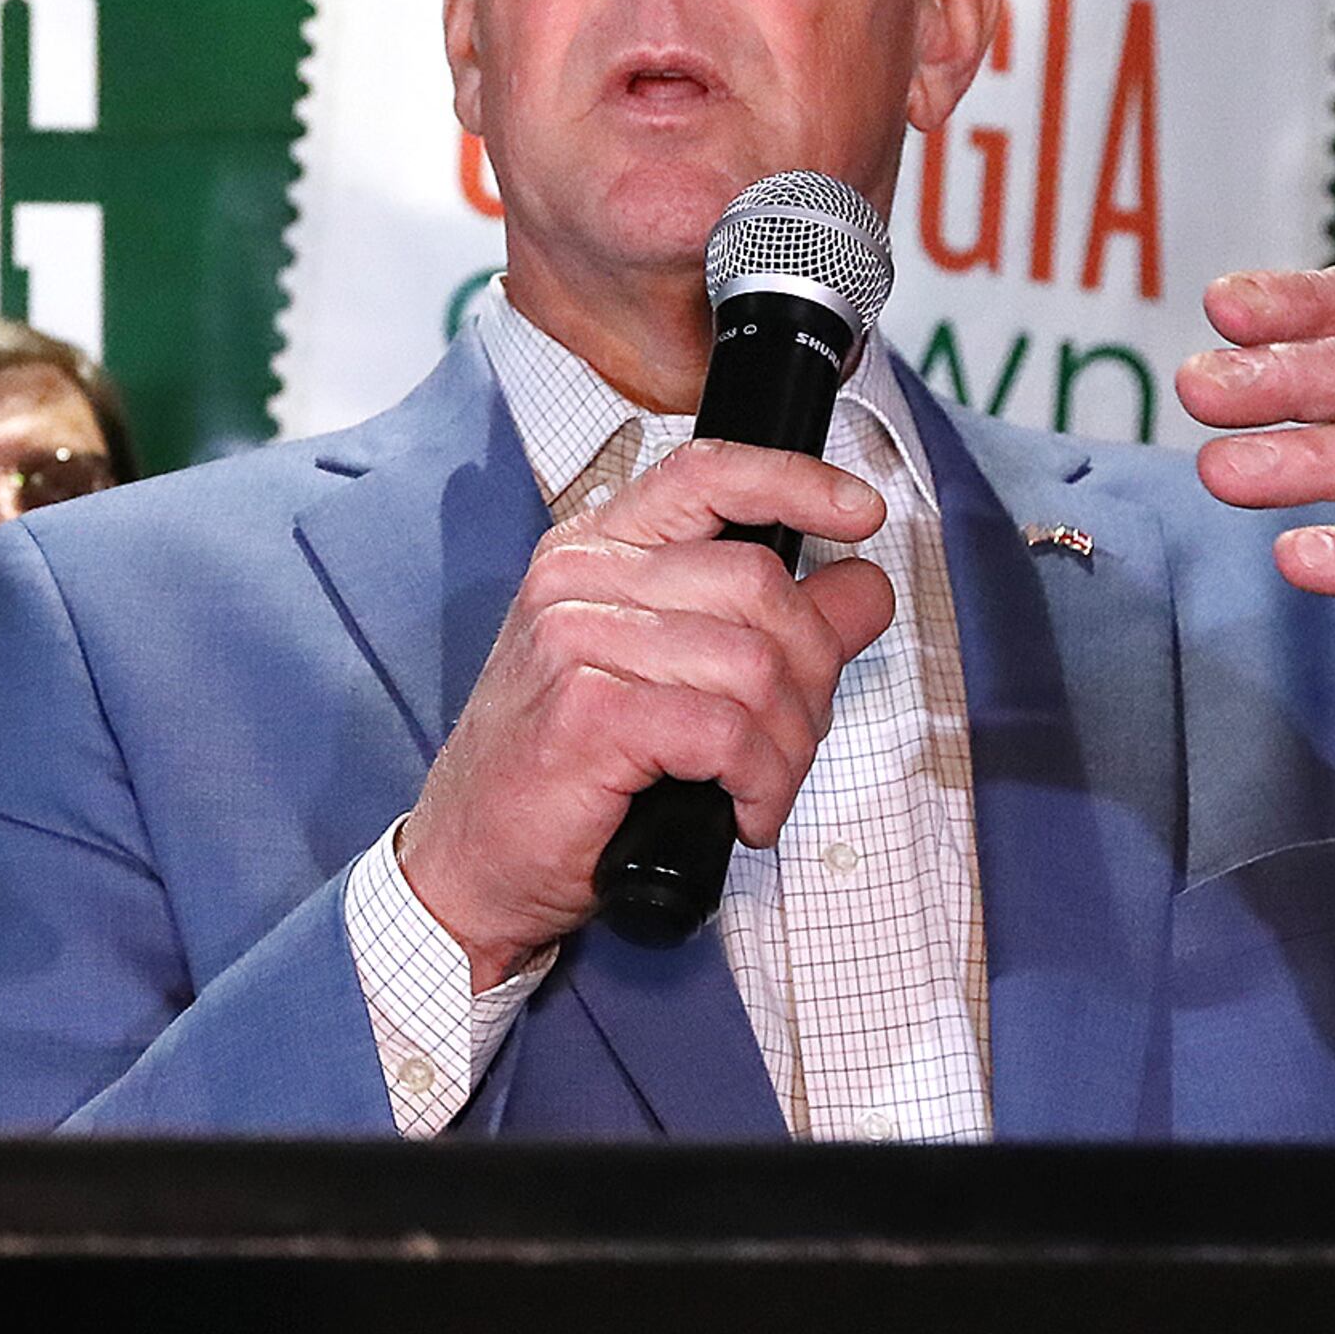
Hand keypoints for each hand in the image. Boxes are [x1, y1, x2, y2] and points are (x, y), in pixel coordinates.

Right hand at [400, 439, 896, 984]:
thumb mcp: (663, 676)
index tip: (861, 513)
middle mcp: (579, 579)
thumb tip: (863, 588)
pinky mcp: (588, 711)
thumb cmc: (561, 774)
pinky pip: (728, 731)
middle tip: (790, 739)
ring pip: (756, 664)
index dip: (797, 482)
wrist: (470, 859)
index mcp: (595, 553)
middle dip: (811, 674)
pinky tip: (742, 812)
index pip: (709, 474)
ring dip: (788, 745)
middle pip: (762, 584)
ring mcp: (576, 640)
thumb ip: (764, 624)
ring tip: (761, 787)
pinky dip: (760, 782)